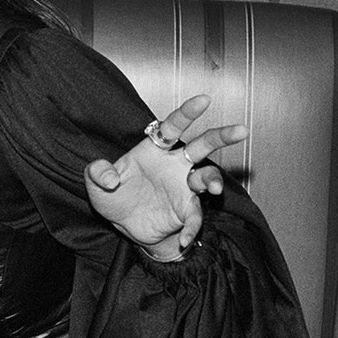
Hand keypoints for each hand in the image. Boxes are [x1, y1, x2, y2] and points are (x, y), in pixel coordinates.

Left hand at [83, 95, 247, 258]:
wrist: (123, 224)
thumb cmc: (113, 194)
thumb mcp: (96, 183)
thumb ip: (97, 173)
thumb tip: (108, 178)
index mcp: (154, 150)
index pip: (172, 126)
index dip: (187, 112)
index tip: (204, 99)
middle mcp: (174, 165)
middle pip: (202, 146)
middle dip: (221, 136)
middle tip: (241, 130)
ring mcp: (183, 187)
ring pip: (206, 177)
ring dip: (212, 181)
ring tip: (213, 188)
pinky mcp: (185, 210)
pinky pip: (195, 217)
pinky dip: (192, 228)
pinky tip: (185, 238)